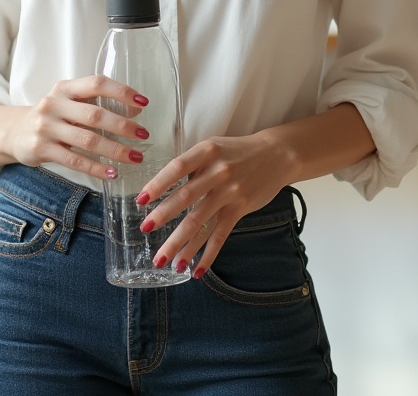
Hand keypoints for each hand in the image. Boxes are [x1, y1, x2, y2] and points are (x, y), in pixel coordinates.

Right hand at [0, 75, 151, 184]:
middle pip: (95, 114)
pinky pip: (75, 160)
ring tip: (135, 157)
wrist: (15, 132)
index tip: (143, 103)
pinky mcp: (41, 149)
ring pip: (87, 140)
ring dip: (115, 150)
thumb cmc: (53, 115)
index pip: (97, 83)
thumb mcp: (69, 102)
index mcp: (65, 87)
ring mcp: (46, 127)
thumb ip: (95, 103)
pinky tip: (112, 173)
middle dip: (123, 126)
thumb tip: (134, 111)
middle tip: (143, 135)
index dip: (121, 92)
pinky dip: (96, 168)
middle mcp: (54, 104)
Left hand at [137, 132, 291, 278]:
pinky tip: (194, 270)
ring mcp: (230, 192)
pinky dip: (207, 254)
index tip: (140, 200)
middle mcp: (218, 171)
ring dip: (179, 243)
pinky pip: (220, 235)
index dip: (158, 184)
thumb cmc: (237, 151)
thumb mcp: (213, 147)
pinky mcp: (240, 209)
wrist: (277, 155)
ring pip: (200, 221)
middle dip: (163, 215)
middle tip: (144, 229)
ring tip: (163, 260)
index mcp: (207, 151)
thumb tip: (164, 189)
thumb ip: (192, 165)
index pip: (177, 168)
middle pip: (186, 197)